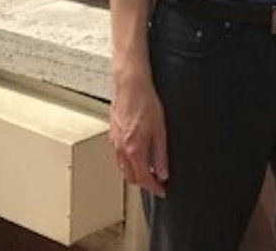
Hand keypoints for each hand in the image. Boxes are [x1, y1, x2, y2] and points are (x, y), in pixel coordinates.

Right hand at [110, 76, 168, 197]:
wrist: (130, 85)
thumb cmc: (145, 102)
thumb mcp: (160, 130)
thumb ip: (161, 154)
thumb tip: (163, 172)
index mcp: (134, 149)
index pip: (143, 178)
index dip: (154, 188)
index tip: (162, 191)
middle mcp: (121, 148)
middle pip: (130, 177)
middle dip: (144, 183)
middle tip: (157, 183)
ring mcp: (115, 142)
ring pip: (123, 168)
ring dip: (135, 173)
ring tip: (148, 171)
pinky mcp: (113, 134)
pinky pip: (119, 156)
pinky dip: (128, 162)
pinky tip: (136, 156)